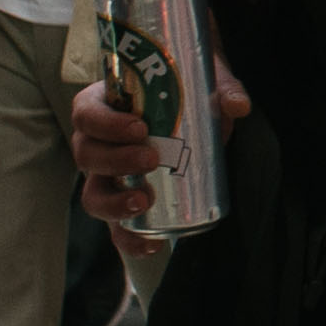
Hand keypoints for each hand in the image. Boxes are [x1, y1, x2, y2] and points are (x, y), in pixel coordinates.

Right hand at [73, 35, 249, 228]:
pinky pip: (115, 227)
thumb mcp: (201, 80)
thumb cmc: (184, 89)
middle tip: (151, 159)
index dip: (106, 123)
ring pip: (93, 194)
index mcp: (102, 106)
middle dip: (115, 160)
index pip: (86, 113)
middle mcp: (94, 143)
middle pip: (86, 156)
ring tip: (144, 201)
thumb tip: (238, 105)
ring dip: (114, 203)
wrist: (189, 108)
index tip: (139, 127)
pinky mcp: (122, 202)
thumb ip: (223, 87)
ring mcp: (104, 177)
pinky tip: (151, 244)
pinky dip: (128, 239)